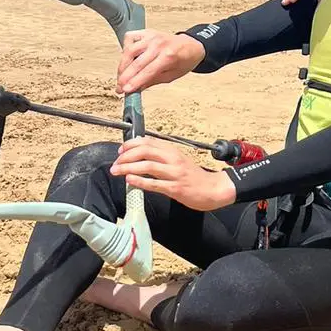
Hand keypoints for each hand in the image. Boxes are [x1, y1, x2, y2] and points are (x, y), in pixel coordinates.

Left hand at [110, 138, 236, 210]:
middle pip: (145, 150)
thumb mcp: (179, 160)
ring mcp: (175, 173)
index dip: (130, 145)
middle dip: (126, 156)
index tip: (121, 151)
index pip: (147, 142)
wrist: (214, 189)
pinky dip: (139, 181)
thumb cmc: (195, 176)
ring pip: (147, 165)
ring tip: (117, 171)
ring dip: (128, 167)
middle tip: (116, 163)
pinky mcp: (176, 188)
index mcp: (173, 151)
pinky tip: (130, 181)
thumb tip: (141, 153)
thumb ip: (162, 156)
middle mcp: (174, 159)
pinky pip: (154, 183)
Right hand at [116, 30, 205, 94]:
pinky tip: (127, 58)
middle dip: (124, 77)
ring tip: (121, 76)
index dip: (134, 82)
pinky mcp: (146, 32)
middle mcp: (159, 44)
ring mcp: (151, 36)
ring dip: (122, 65)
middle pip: (136, 62)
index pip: (147, 71)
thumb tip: (135, 88)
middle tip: (119, 87)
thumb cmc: (184, 61)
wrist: (192, 45)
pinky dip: (125, 48)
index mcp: (169, 56)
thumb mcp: (172, 76)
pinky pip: (130, 38)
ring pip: (129, 50)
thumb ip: (153, 81)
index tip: (124, 90)